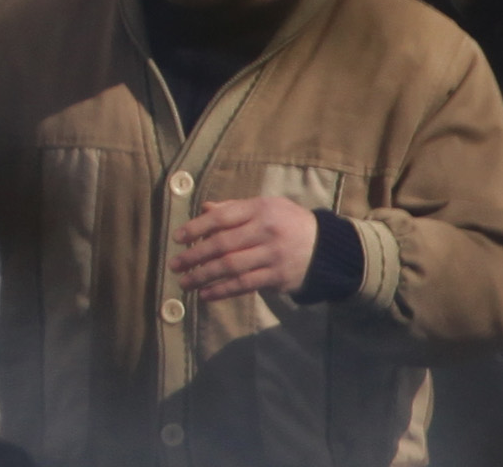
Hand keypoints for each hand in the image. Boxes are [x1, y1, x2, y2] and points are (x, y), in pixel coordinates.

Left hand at [171, 194, 318, 299]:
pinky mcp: (278, 277)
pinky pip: (245, 285)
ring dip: (204, 276)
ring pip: (231, 268)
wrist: (327, 248)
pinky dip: (223, 290)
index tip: (177, 238)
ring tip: (185, 283)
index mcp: (260, 209)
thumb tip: (204, 209)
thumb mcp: (266, 206)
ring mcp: (272, 256)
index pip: (221, 218)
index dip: (196, 228)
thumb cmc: (288, 222)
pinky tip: (206, 294)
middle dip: (195, 256)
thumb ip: (235, 209)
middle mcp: (265, 231)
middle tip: (174, 265)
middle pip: (223, 245)